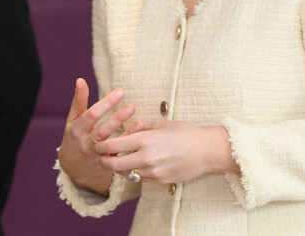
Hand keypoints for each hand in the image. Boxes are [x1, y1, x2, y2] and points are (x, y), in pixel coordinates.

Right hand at [58, 78, 140, 194]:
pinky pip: (119, 154)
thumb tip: (81, 80)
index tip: (121, 92)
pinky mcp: (105, 164)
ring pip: (112, 144)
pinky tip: (139, 131)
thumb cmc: (74, 136)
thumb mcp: (73, 119)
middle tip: (132, 106)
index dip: (106, 103)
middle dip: (118, 119)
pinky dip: (129, 143)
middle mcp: (85, 143)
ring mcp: (96, 155)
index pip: (92, 115)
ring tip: (138, 119)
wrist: (72, 167)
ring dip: (126, 132)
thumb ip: (78, 100)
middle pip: (103, 131)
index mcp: (77, 129)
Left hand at [94, 120, 238, 184]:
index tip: (97, 144)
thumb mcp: (161, 124)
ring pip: (127, 174)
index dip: (102, 146)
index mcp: (145, 140)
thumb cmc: (185, 132)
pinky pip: (140, 179)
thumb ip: (142, 127)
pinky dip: (134, 172)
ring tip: (117, 160)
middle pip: (115, 165)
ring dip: (119, 168)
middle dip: (105, 161)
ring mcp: (154, 172)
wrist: (207, 150)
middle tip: (102, 156)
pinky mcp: (160, 181)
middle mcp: (147, 158)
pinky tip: (135, 164)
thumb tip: (130, 128)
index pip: (114, 146)